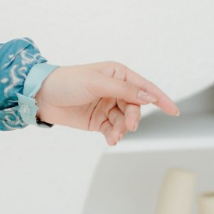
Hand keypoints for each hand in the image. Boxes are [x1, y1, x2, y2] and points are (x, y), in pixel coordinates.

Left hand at [34, 62, 178, 145]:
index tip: (174, 111)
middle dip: (134, 117)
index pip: (144, 87)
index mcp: (117, 74)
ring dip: (123, 129)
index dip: (159, 98)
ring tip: (114, 135)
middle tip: (129, 126)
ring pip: (126, 120)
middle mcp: (115, 89)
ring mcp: (107, 106)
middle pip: (136, 106)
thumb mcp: (96, 82)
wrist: (40, 96)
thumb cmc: (66, 81)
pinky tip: (111, 140)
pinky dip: (115, 135)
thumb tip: (148, 95)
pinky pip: (114, 129)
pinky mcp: (98, 120)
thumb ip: (123, 89)